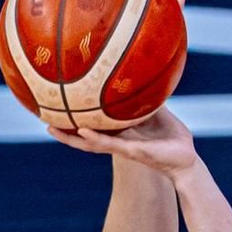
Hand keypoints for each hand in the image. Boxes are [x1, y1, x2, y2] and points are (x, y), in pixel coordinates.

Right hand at [46, 105, 199, 179]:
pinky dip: (94, 138)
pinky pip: (109, 145)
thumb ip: (146, 96)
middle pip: (84, 137)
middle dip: (65, 131)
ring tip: (51, 129)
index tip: (58, 109)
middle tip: (44, 121)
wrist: (187, 159)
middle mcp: (117, 141)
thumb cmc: (173, 138)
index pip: (94, 126)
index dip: (76, 120)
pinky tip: (81, 130)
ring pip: (90, 144)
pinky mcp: (131, 152)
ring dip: (71, 137)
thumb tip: (140, 72)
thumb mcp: (158, 110)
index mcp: (121, 132)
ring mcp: (122, 147)